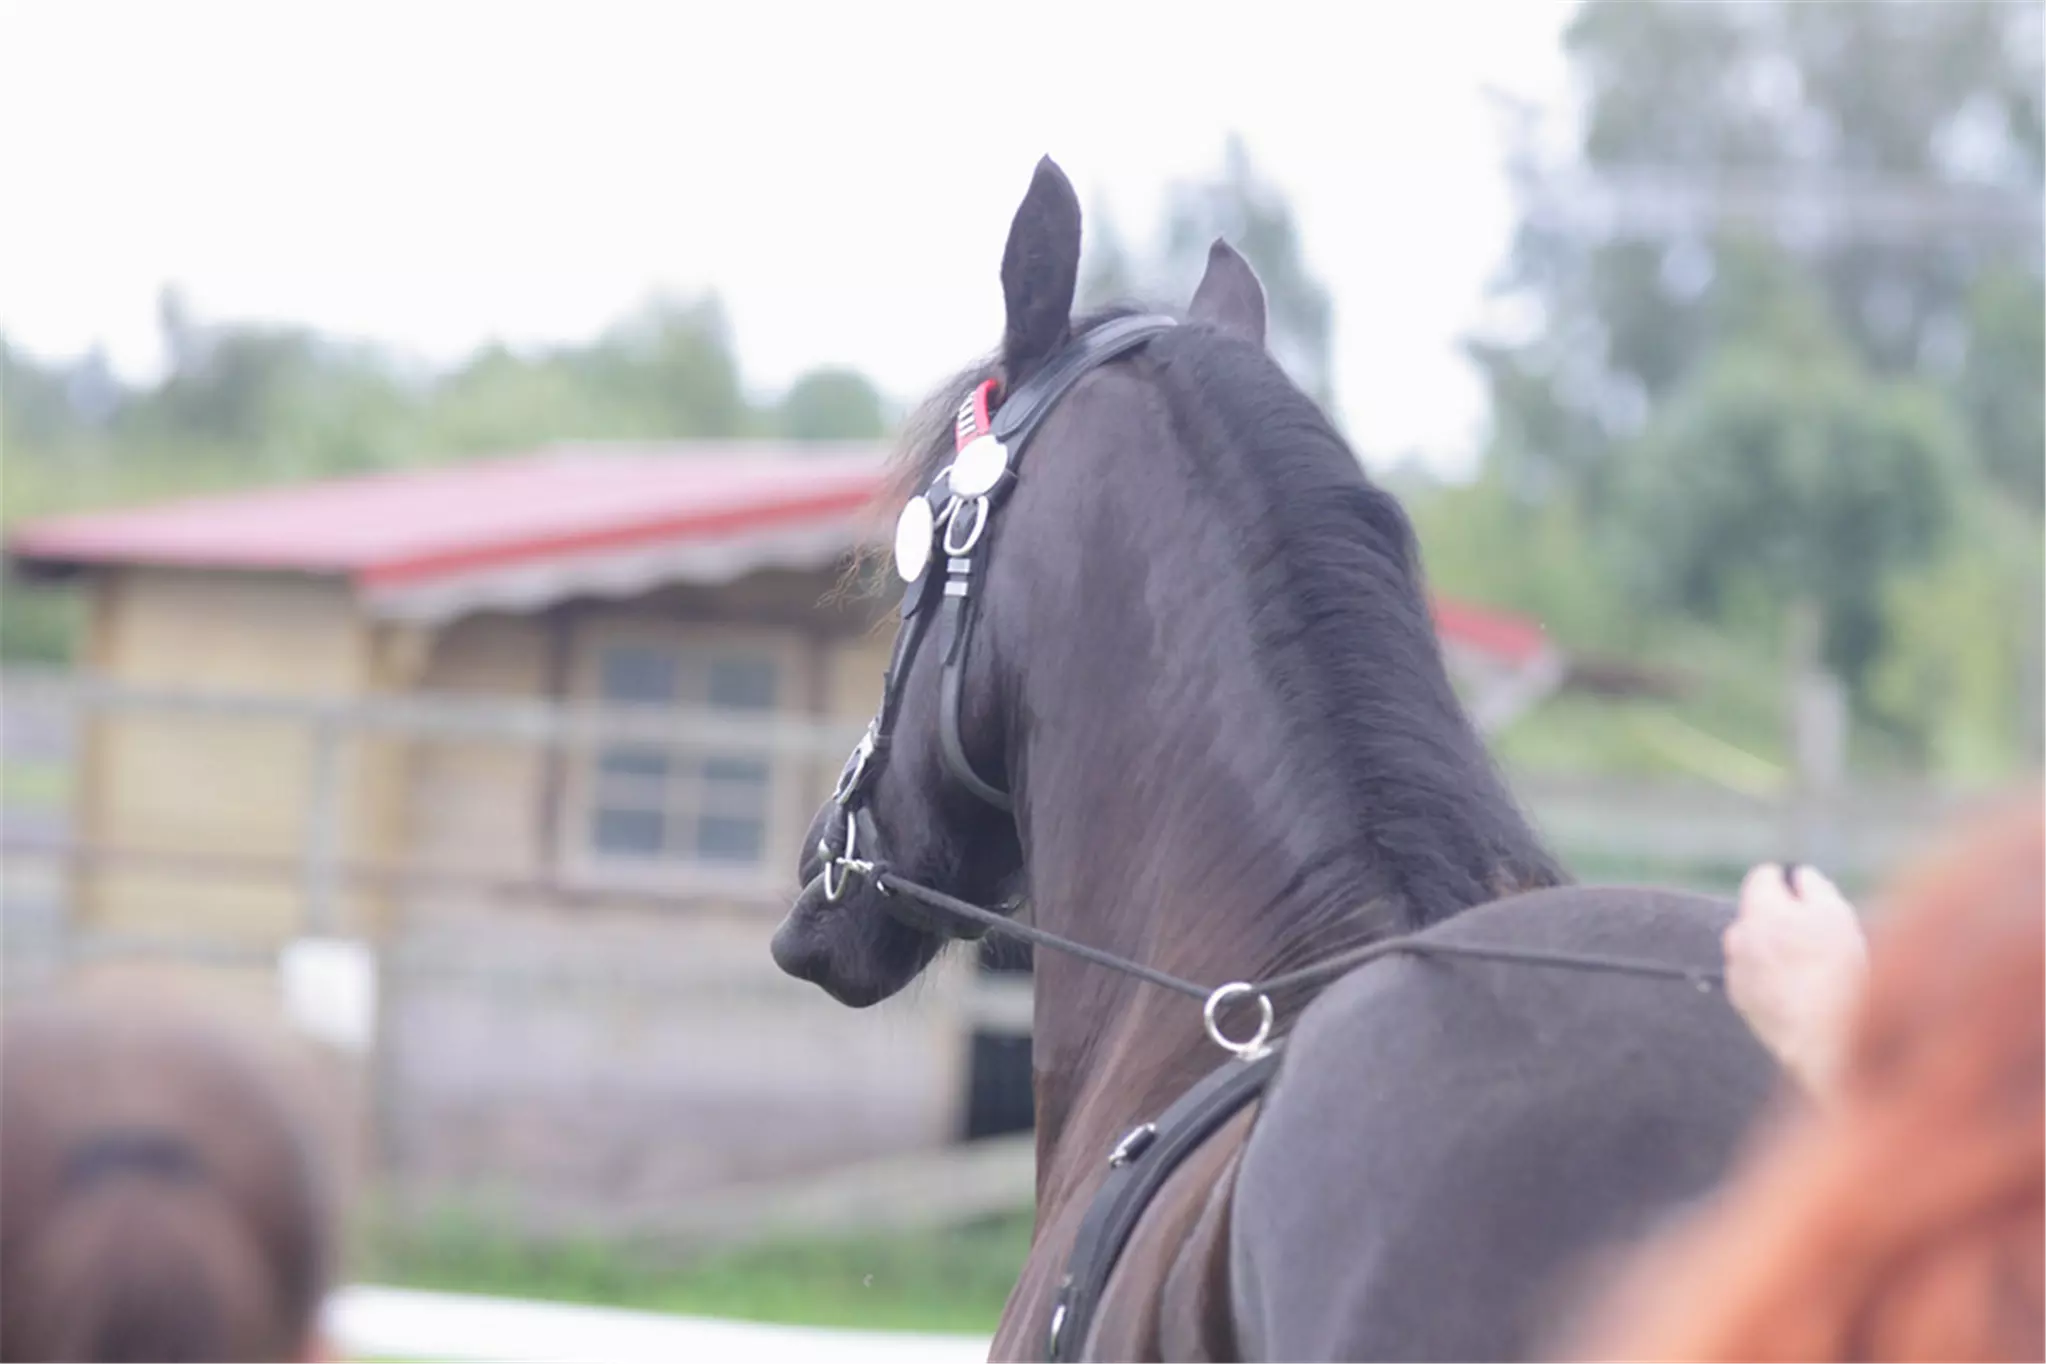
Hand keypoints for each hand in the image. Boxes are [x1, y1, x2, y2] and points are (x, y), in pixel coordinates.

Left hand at [1724, 863, 1868, 1096]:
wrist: (1820, 1032)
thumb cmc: (1833, 968)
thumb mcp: (1835, 915)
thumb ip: (1814, 886)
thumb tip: (1799, 875)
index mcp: (1760, 909)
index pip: (1762, 877)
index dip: (1785, 882)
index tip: (1804, 894)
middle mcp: (1739, 934)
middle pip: (1757, 913)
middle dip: (1780, 918)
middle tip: (1815, 939)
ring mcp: (1736, 967)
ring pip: (1754, 945)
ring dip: (1773, 948)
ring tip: (1809, 969)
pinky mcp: (1738, 996)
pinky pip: (1753, 974)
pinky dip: (1769, 976)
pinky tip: (1797, 991)